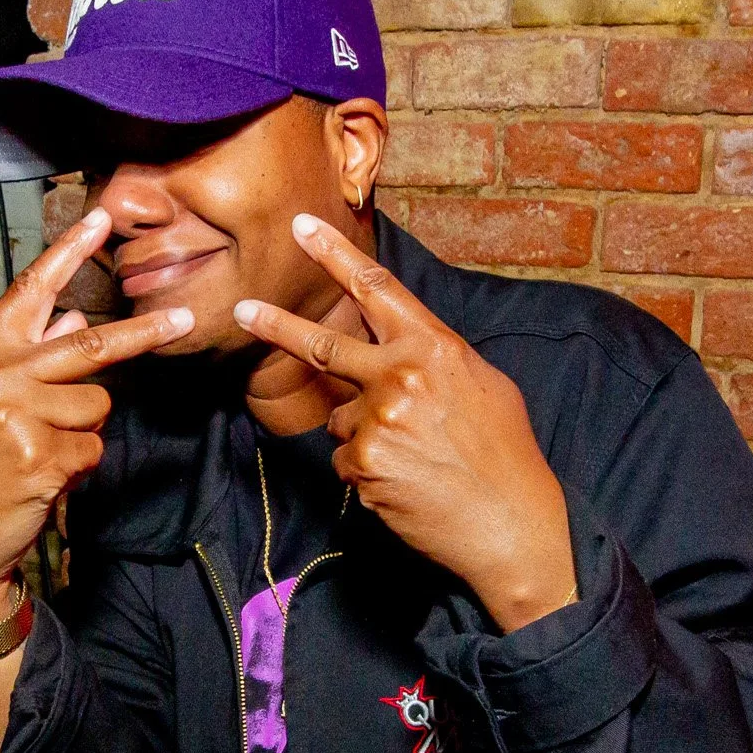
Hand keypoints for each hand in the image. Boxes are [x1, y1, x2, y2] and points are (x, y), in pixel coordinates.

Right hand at [0, 207, 191, 626]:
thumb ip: (29, 359)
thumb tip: (77, 317)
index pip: (30, 290)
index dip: (68, 253)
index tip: (103, 218)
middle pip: (88, 345)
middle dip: (144, 335)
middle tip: (186, 320)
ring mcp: (12, 413)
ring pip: (97, 405)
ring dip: (84, 433)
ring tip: (42, 455)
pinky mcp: (36, 454)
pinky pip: (92, 449)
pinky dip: (79, 469)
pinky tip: (42, 481)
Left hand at [234, 215, 575, 632]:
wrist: (510, 523)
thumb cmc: (504, 454)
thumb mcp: (483, 386)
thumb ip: (434, 360)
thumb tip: (402, 351)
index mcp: (433, 348)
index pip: (375, 289)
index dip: (333, 255)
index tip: (301, 229)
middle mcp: (400, 376)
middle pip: (322, 344)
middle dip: (276, 326)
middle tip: (242, 310)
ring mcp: (377, 420)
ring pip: (342, 417)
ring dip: (364, 433)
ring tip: (412, 456)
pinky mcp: (362, 464)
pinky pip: (345, 460)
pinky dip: (366, 471)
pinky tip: (403, 482)